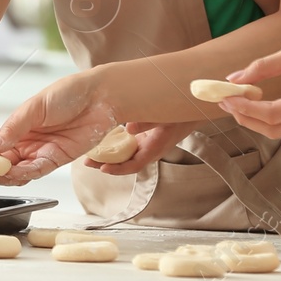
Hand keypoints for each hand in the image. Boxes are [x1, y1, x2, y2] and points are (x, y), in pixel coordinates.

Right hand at [0, 69, 118, 183]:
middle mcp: (27, 143)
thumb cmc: (68, 93)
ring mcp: (41, 152)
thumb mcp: (34, 107)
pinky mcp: (56, 160)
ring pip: (17, 172)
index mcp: (18, 127)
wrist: (100, 97)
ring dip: (5, 175)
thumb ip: (13, 128)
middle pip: (3, 163)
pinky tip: (15, 173)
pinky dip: (24, 175)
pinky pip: (36, 172)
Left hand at [85, 120, 204, 175]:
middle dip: (106, 164)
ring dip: (108, 156)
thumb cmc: (180, 115)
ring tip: (90, 154)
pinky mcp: (144, 138)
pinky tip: (102, 141)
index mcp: (154, 149)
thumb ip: (147, 122)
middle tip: (87, 162)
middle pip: (125, 163)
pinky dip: (114, 146)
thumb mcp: (165, 118)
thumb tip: (128, 128)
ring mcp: (146, 145)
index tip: (102, 168)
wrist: (193, 111)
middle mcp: (149, 150)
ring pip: (125, 155)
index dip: (117, 169)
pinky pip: (127, 146)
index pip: (134, 165)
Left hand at [221, 28, 280, 136]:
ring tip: (238, 101)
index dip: (245, 108)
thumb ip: (263, 66)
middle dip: (247, 118)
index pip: (271, 115)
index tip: (226, 97)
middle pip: (274, 129)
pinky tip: (258, 101)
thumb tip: (234, 79)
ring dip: (257, 119)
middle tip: (227, 101)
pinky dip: (271, 116)